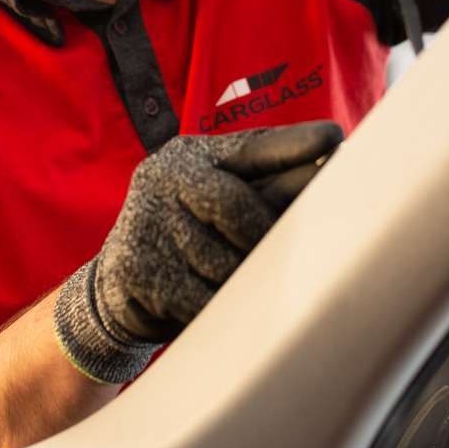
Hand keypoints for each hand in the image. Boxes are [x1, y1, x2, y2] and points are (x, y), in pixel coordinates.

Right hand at [52, 121, 342, 383]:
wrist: (116, 283)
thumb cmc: (190, 235)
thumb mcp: (222, 202)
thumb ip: (268, 188)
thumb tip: (332, 168)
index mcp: (192, 154)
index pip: (251, 149)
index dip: (291, 146)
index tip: (332, 138)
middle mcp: (163, 176)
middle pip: (233, 205)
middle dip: (263, 235)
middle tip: (290, 255)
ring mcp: (145, 221)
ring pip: (221, 263)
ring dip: (243, 283)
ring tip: (242, 285)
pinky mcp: (135, 268)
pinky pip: (199, 299)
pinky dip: (218, 309)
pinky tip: (216, 306)